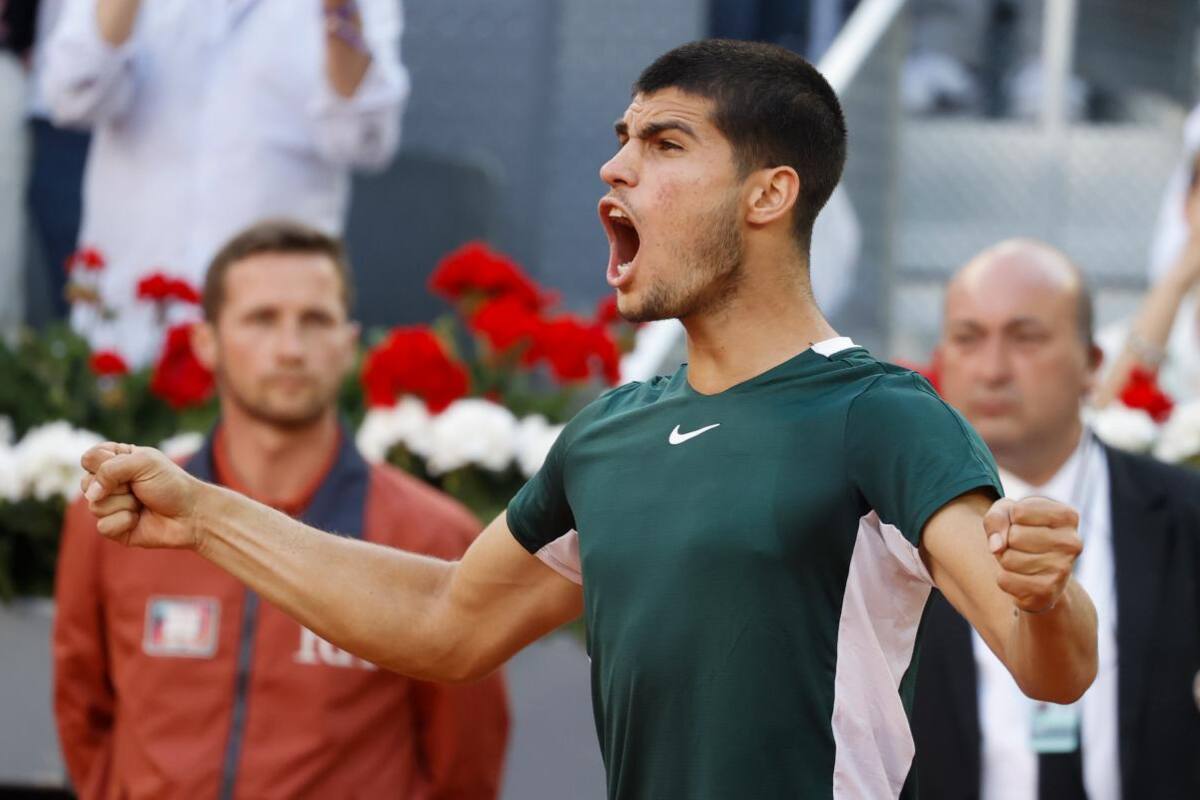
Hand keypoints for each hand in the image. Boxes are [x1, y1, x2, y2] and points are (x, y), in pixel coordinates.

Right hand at [80, 443, 203, 549]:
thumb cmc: (171, 485)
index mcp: (116, 461)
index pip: (89, 458)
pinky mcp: (114, 528)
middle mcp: (109, 483)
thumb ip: (110, 469)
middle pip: (86, 483)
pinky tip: (139, 519)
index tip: (129, 466)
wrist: (192, 514)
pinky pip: (103, 526)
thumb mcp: (144, 463)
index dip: (104, 464)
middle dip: (116, 486)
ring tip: (142, 503)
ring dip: (124, 504)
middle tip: (139, 487)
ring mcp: (110, 506)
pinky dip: (124, 522)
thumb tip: (91, 494)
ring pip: (94, 506)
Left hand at [984, 496, 1080, 613]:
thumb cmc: (1022, 533)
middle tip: (1021, 547)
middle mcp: (1072, 542)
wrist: (1038, 574)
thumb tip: (996, 547)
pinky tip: (1021, 578)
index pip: (1019, 511)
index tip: (1023, 524)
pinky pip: (1005, 580)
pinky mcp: (1049, 591)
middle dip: (1007, 541)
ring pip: (1008, 559)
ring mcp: (1064, 569)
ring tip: (1022, 561)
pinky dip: (1004, 578)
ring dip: (1005, 560)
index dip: (1011, 518)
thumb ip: (996, 518)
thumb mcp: (1007, 514)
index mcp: (1067, 516)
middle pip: (1015, 536)